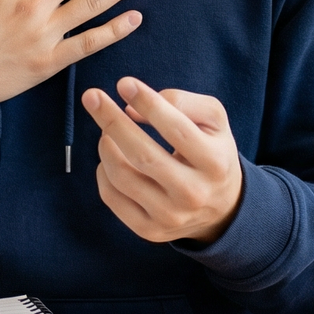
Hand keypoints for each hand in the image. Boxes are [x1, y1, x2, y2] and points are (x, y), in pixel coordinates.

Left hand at [83, 78, 242, 244]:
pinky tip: (110, 156)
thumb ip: (181, 102)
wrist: (222, 207)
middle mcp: (194, 193)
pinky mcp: (149, 230)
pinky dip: (103, 170)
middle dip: (112, 121)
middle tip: (92, 96)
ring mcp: (170, 216)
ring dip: (106, 145)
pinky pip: (112, 197)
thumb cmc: (211, 150)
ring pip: (122, 176)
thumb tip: (131, 108)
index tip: (124, 84)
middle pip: (143, 155)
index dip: (148, 104)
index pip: (177, 130)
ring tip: (107, 130)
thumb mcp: (213, 119)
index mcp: (215, 163)